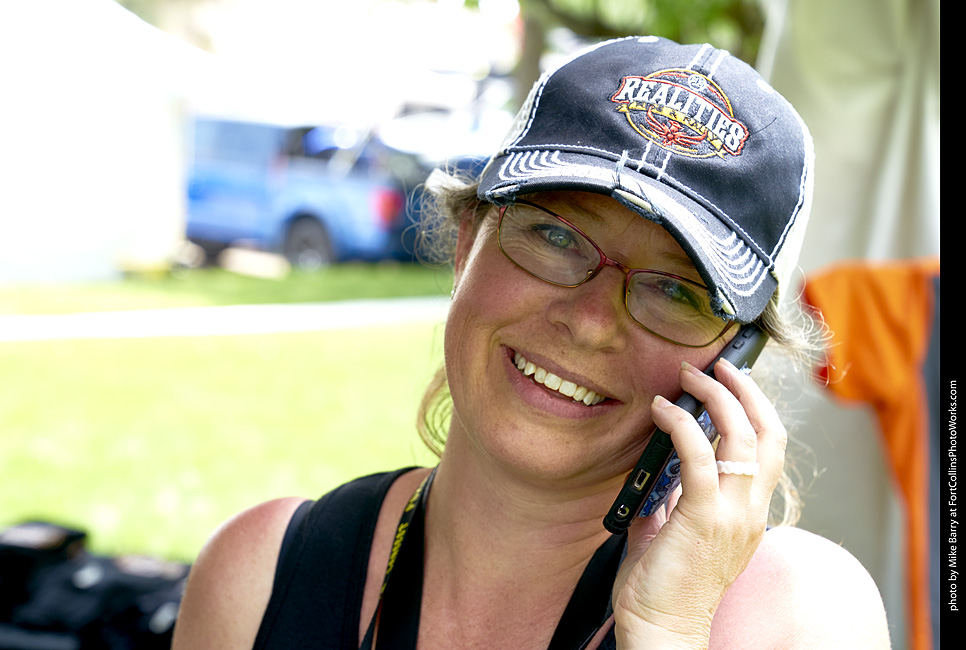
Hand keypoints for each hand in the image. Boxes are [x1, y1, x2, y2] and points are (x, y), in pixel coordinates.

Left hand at [611, 358, 785, 648]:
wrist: (661, 628)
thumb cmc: (663, 585)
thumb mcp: (676, 530)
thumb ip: (677, 496)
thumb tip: (662, 464)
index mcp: (750, 514)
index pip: (771, 448)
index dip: (756, 407)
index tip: (733, 382)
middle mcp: (751, 511)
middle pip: (769, 433)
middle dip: (745, 390)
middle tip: (718, 365)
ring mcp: (733, 514)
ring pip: (742, 436)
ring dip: (715, 396)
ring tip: (689, 376)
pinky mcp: (704, 517)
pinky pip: (698, 454)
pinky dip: (681, 423)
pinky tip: (662, 409)